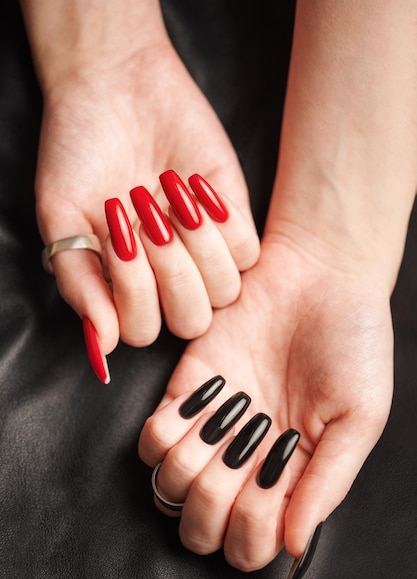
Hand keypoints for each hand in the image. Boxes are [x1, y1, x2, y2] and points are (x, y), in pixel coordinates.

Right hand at [34, 35, 257, 367]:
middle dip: (171, 272)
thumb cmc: (80, 153)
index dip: (134, 292)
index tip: (114, 236)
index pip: (143, 331)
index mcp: (125, 286)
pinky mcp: (233, 218)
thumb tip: (102, 346)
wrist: (115, 88)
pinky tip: (194, 186)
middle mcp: (167, 277)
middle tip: (146, 215)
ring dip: (197, 246)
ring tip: (168, 196)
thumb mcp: (62, 218)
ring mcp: (203, 251)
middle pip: (191, 320)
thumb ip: (79, 283)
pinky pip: (248, 251)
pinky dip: (221, 222)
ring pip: (225, 292)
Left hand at [138, 226, 392, 570]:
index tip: (271, 490)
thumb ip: (328, 483)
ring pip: (169, 487)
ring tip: (225, 429)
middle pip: (201, 526)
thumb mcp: (359, 416)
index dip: (253, 532)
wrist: (318, 274)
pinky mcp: (186, 389)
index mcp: (290, 475)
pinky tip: (199, 411)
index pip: (250, 544)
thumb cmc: (351, 341)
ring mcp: (212, 426)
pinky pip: (151, 438)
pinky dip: (165, 435)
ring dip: (190, 469)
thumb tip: (293, 547)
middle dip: (214, 507)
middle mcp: (245, 458)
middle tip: (243, 462)